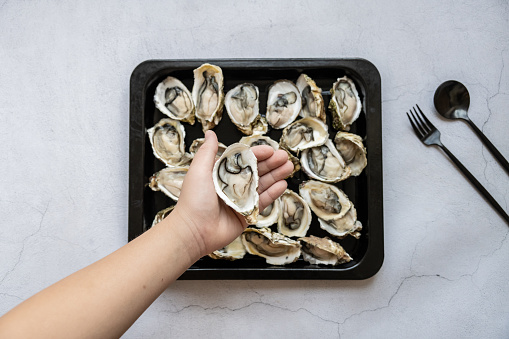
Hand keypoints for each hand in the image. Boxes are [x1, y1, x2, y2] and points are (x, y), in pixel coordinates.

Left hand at [169, 130, 293, 258]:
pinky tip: (282, 184)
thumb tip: (210, 133)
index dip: (257, 154)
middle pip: (256, 171)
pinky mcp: (247, 214)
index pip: (243, 159)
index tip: (269, 150)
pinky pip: (263, 202)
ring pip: (262, 184)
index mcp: (221, 173)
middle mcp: (232, 185)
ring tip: (288, 167)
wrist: (194, 231)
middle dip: (271, 163)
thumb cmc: (193, 200)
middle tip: (284, 157)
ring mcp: (241, 200)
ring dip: (276, 175)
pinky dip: (273, 193)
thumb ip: (207, 151)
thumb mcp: (199, 171)